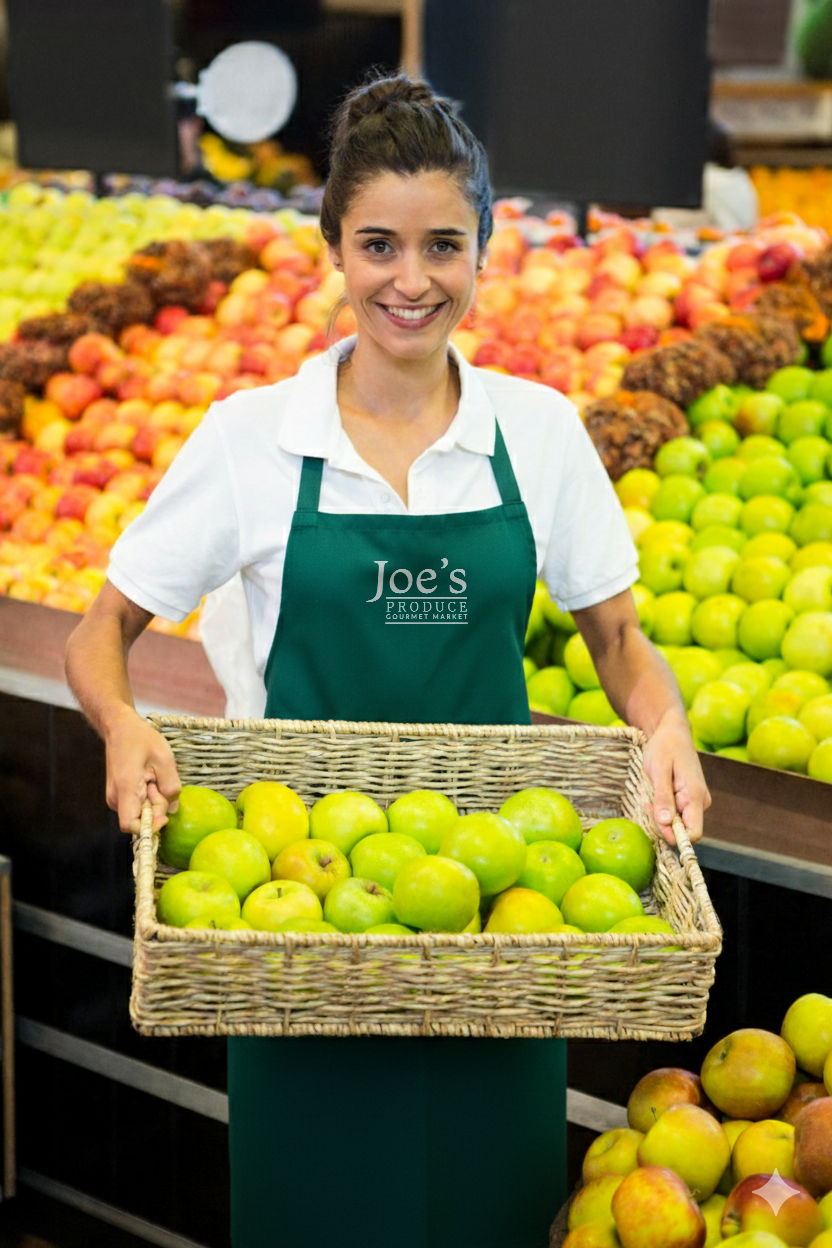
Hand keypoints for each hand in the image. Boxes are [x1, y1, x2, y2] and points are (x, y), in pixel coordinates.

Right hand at [104, 708, 181, 833]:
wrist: (120, 728)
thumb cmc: (140, 739)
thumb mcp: (164, 758)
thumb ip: (171, 786)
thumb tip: (172, 809)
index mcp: (124, 789)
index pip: (130, 825)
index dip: (150, 827)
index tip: (165, 815)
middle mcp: (115, 798)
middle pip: (140, 818)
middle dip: (157, 805)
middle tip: (159, 779)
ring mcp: (116, 797)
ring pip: (140, 812)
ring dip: (153, 799)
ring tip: (153, 775)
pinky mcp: (120, 795)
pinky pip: (138, 804)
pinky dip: (148, 795)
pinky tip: (149, 777)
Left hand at [642, 710, 709, 846]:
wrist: (672, 731)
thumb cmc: (665, 747)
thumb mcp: (658, 770)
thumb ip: (662, 797)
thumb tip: (666, 823)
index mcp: (696, 796)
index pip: (694, 833)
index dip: (675, 837)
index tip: (656, 825)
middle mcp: (701, 802)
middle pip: (684, 830)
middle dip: (663, 824)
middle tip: (647, 805)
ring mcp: (696, 801)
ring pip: (679, 823)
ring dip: (661, 817)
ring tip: (650, 798)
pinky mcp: (690, 799)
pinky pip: (677, 814)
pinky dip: (664, 810)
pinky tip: (655, 798)